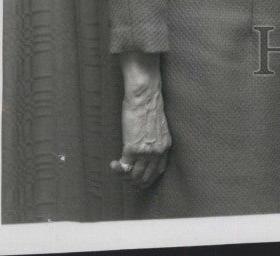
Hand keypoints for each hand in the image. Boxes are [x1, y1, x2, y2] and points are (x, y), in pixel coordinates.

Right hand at [112, 55, 171, 188]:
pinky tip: (113, 164)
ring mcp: (145, 152)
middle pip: (146, 177)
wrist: (145, 96)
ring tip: (118, 170)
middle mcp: (157, 152)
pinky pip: (123, 168)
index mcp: (165, 146)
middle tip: (126, 179)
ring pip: (134, 176)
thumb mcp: (158, 127)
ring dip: (125, 177)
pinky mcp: (132, 149)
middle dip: (135, 182)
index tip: (139, 179)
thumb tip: (145, 150)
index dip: (148, 179)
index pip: (159, 171)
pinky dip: (117, 170)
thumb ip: (155, 140)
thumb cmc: (149, 106)